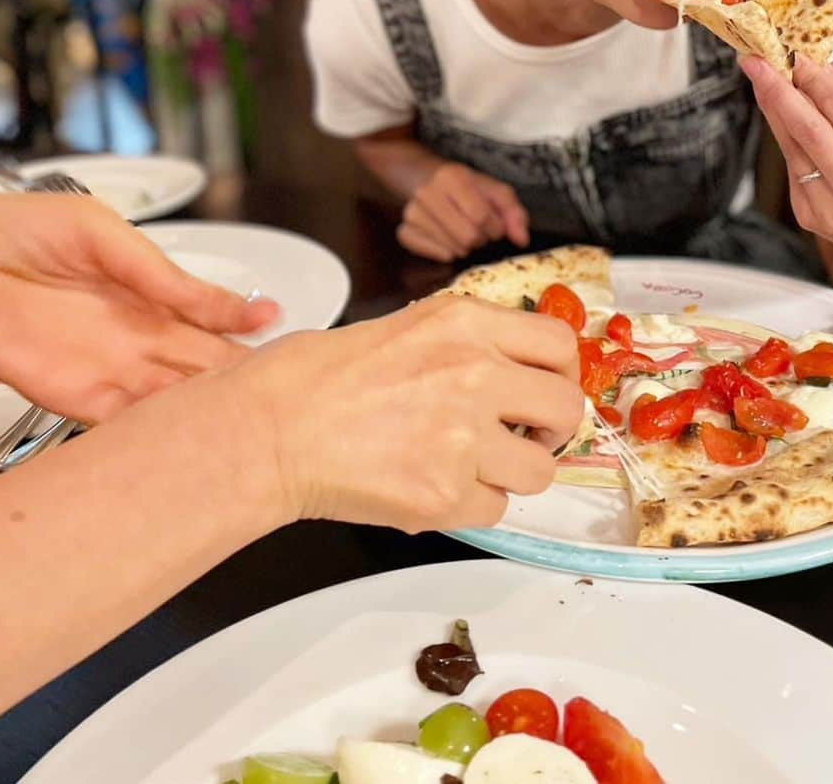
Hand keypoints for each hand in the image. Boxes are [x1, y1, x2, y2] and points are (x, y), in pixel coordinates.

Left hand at [0, 194, 279, 421]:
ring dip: (208, 410)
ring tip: (253, 418)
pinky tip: (193, 435)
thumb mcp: (105, 234)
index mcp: (147, 292)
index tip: (284, 335)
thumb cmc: (12, 233)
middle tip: (283, 389)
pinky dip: (159, 433)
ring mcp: (107, 368)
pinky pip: (125, 422)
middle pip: (201, 367)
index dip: (247, 330)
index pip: (212, 320)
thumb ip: (162, 274)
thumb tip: (225, 302)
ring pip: (173, 399)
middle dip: (240, 378)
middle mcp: (133, 335)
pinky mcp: (74, 395)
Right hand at [245, 294, 582, 532]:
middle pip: (565, 408)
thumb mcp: (405, 326)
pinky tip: (432, 484)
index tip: (548, 389)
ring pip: (538, 471)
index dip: (561, 374)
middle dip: (550, 429)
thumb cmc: (314, 378)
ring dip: (511, 473)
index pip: (559, 345)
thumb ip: (466, 341)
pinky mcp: (445, 493)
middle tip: (523, 436)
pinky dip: (471, 505)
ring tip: (469, 465)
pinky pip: (495, 510)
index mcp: (464, 322)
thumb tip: (513, 368)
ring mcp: (463, 435)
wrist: (268, 430)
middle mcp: (475, 372)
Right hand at [397, 161, 530, 261]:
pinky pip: (429, 254)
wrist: (432, 181)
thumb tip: (521, 240)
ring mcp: (412, 212)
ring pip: (451, 249)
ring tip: (464, 234)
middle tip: (479, 232)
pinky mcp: (404, 231)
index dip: (495, 228)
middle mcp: (427, 192)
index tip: (495, 225)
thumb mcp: (496, 193)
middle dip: (481, 239)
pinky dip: (444, 254)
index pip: (482, 217)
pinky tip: (448, 243)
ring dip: (465, 248)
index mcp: (452, 176)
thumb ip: (514, 214)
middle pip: (467, 236)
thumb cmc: (470, 190)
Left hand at [741, 55, 832, 273]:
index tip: (792, 55)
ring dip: (773, 109)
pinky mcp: (807, 216)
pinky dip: (784, 136)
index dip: (813, 81)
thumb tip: (812, 68)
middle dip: (778, 92)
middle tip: (756, 61)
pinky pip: (791, 166)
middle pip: (810, 132)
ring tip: (760, 78)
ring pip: (793, 147)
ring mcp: (830, 210)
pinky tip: (779, 114)